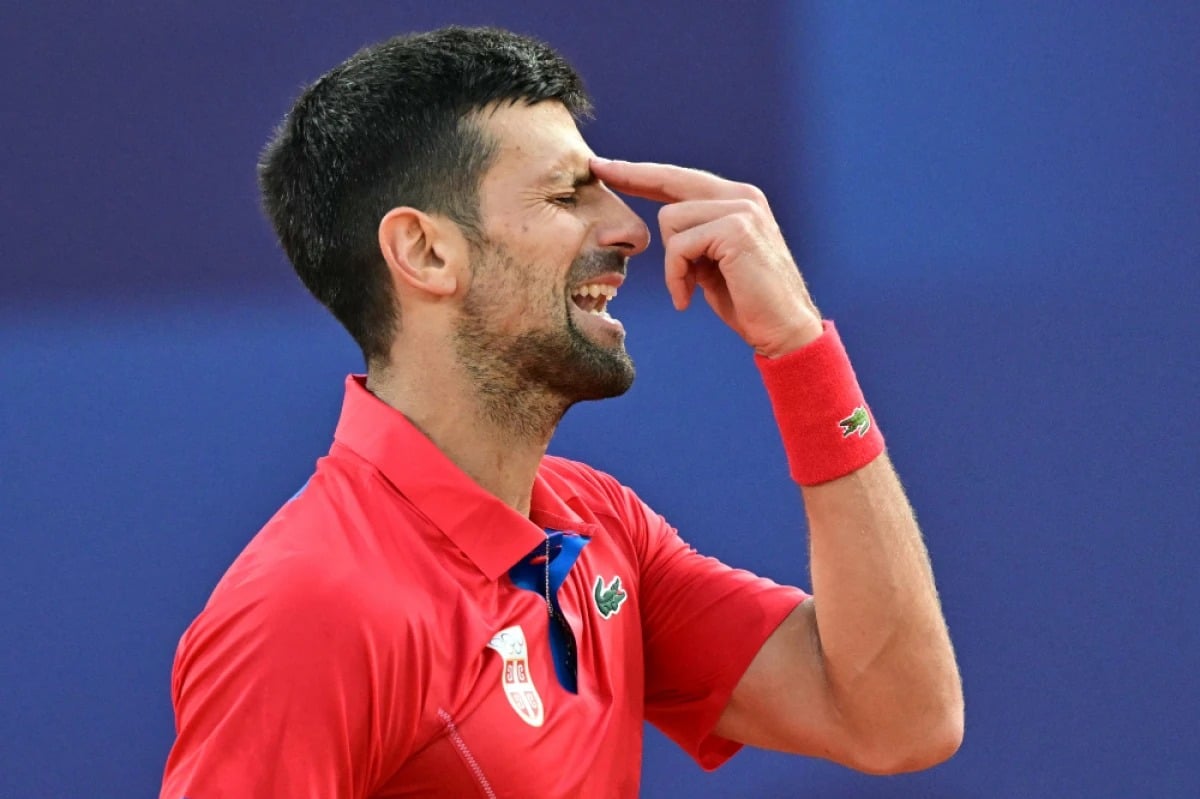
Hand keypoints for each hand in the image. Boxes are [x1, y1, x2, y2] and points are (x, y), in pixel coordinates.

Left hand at [591, 158, 822, 356]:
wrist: (786, 330)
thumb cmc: (749, 304)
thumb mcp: (713, 264)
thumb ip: (694, 238)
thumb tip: (664, 223)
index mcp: (737, 201)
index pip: (681, 179)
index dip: (642, 173)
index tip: (606, 165)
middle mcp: (742, 197)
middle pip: (671, 180)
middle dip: (631, 176)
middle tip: (597, 168)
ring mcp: (741, 209)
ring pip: (670, 220)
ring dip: (671, 264)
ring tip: (688, 289)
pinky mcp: (736, 229)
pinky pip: (679, 246)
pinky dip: (676, 276)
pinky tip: (688, 298)